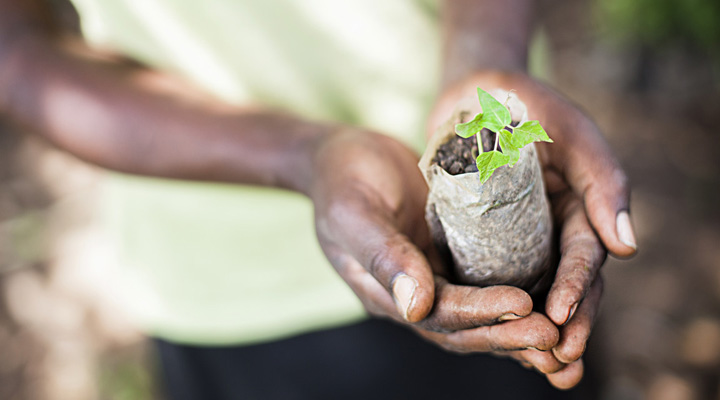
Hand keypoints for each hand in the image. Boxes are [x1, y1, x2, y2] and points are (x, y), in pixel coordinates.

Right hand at [309, 127, 560, 361]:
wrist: (341, 156)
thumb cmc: (341, 178)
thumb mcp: (355, 212)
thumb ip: (384, 256)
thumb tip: (416, 308)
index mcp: (385, 292)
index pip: (439, 314)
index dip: (482, 314)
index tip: (524, 306)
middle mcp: (412, 293)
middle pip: (465, 327)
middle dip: (510, 334)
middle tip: (556, 336)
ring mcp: (432, 276)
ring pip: (480, 314)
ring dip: (518, 328)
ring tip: (563, 335)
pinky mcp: (449, 256)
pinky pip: (484, 284)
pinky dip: (515, 299)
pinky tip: (549, 302)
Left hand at [429, 70, 636, 388]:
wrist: (476, 94)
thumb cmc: (530, 104)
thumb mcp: (575, 134)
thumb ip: (605, 184)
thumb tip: (628, 246)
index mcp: (580, 211)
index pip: (585, 259)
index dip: (576, 290)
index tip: (563, 319)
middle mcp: (552, 231)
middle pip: (563, 287)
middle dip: (564, 326)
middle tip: (556, 361)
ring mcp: (518, 238)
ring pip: (529, 292)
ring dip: (531, 328)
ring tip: (530, 364)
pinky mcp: (482, 238)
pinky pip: (490, 278)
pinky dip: (493, 307)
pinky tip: (485, 334)